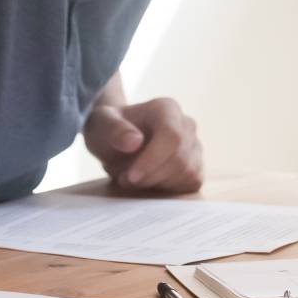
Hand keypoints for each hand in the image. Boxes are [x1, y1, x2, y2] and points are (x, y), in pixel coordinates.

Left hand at [83, 97, 203, 192]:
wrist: (116, 139)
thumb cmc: (108, 129)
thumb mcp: (101, 125)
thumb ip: (115, 130)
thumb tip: (135, 142)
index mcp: (166, 108)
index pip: (172, 136)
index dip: (153, 160)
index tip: (131, 176)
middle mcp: (186, 124)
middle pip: (180, 159)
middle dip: (151, 176)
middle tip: (125, 179)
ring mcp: (195, 145)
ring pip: (187, 173)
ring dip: (158, 183)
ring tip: (134, 178)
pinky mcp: (196, 165)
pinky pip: (192, 182)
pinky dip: (170, 189)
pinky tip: (150, 182)